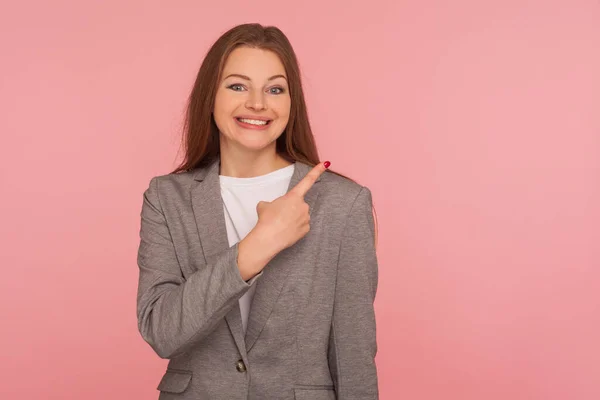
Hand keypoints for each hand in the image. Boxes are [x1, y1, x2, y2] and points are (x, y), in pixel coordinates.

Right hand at [237, 161, 329, 279]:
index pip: (307, 180)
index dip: (317, 171)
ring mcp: (306, 218)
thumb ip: (272, 203)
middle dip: (290, 209)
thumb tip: (272, 208)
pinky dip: (294, 228)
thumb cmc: (266, 219)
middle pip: (298, 204)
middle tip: (278, 216)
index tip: (326, 163)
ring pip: (300, 216)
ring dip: (292, 219)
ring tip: (280, 224)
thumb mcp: (264, 205)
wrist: (269, 238)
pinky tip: (286, 231)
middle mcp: (303, 205)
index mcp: (294, 196)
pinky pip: (301, 226)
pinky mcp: (306, 230)